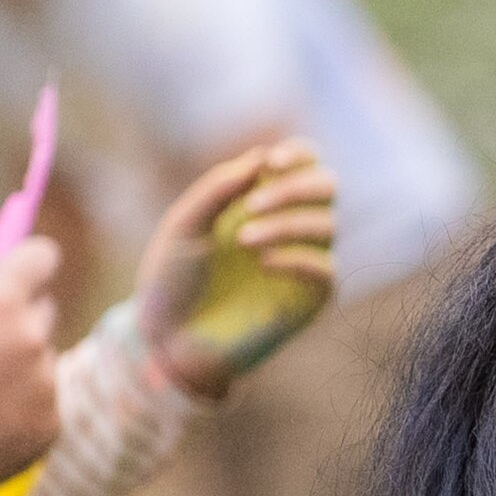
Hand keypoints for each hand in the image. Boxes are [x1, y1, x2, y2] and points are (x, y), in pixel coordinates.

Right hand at [0, 230, 63, 491]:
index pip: (42, 258)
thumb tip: (3, 267)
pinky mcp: (51, 424)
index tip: (19, 281)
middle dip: (17, 322)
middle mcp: (34, 337)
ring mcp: (47, 384)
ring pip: (42, 360)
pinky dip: (21, 408)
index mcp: (1, 300)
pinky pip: (43, 401)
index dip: (28, 268)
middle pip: (43, 311)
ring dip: (19, 368)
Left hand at [137, 140, 339, 396]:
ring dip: (287, 223)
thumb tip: (261, 159)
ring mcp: (302, 262)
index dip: (297, 154)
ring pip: (327, 224)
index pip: (303, 162)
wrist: (168, 341)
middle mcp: (288, 225)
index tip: (271, 162)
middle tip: (253, 206)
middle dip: (294, 188)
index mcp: (260, 200)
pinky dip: (298, 257)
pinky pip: (325, 268)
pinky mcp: (308, 299)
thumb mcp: (185, 225)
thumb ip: (219, 188)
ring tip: (244, 241)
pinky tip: (263, 264)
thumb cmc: (173, 282)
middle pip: (327, 186)